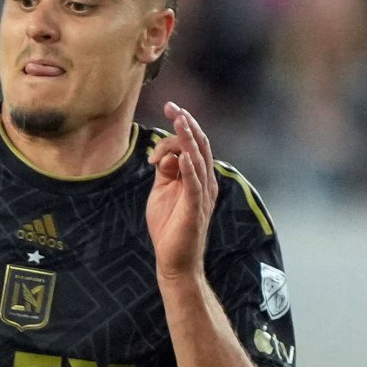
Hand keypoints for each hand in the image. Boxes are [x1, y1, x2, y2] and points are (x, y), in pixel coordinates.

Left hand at [147, 101, 217, 282]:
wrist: (174, 260)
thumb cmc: (169, 226)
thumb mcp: (162, 192)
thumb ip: (165, 172)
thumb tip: (166, 154)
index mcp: (197, 176)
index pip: (192, 144)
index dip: (180, 126)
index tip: (168, 109)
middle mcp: (205, 182)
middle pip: (199, 146)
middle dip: (186, 124)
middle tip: (172, 106)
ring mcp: (202, 195)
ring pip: (199, 161)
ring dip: (189, 141)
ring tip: (180, 122)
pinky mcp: (195, 209)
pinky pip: (195, 186)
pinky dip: (190, 169)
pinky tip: (183, 156)